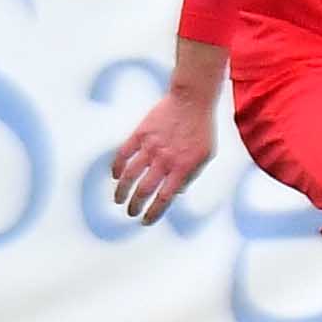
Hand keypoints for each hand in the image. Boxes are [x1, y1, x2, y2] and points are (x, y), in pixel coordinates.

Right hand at [109, 88, 217, 226]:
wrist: (192, 100)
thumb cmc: (202, 129)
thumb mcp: (206, 156)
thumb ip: (191, 175)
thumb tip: (176, 192)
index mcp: (183, 167)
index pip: (164, 198)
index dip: (153, 213)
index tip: (146, 221)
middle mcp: (165, 159)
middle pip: (144, 190)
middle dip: (135, 206)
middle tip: (131, 212)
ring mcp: (150, 147)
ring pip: (130, 175)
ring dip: (122, 191)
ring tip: (119, 199)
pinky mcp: (140, 134)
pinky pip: (123, 154)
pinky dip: (117, 167)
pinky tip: (116, 176)